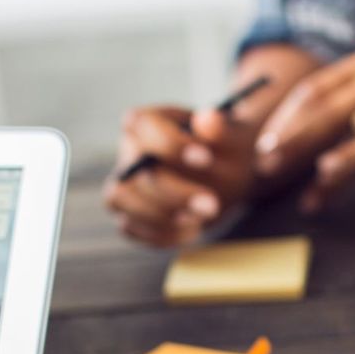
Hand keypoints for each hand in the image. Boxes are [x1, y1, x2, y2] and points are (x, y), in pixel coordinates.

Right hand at [105, 105, 258, 246]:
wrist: (227, 175)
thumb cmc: (226, 149)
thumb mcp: (234, 136)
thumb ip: (223, 129)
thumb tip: (208, 120)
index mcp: (147, 122)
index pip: (142, 126)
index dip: (170, 144)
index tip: (205, 157)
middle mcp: (128, 151)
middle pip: (134, 172)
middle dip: (174, 193)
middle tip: (212, 205)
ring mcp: (124, 183)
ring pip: (120, 199)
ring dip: (160, 216)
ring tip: (199, 220)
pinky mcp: (128, 213)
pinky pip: (129, 227)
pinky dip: (160, 233)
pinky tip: (191, 230)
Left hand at [253, 50, 354, 210]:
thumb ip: (350, 131)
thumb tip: (313, 176)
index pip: (314, 89)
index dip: (284, 116)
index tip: (263, 142)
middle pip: (319, 104)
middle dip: (286, 135)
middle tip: (261, 160)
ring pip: (338, 122)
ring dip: (302, 148)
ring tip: (278, 170)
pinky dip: (345, 159)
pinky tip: (324, 172)